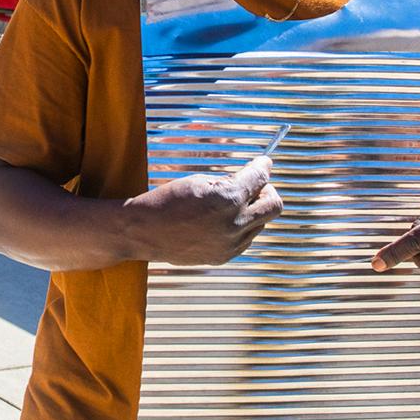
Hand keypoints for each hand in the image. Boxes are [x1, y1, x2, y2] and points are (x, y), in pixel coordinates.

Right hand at [121, 157, 281, 265]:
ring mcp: (231, 244)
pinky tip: (222, 221)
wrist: (144, 232)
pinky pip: (246, 239)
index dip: (264, 167)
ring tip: (229, 205)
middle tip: (255, 186)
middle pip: (274, 205)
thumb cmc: (168, 201)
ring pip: (261, 223)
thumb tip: (251, 180)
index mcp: (228, 199)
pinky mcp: (224, 256)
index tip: (264, 163)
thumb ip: (230, 181)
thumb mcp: (200, 181)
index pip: (260, 178)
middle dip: (268, 191)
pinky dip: (241, 228)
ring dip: (252, 211)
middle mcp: (234, 224)